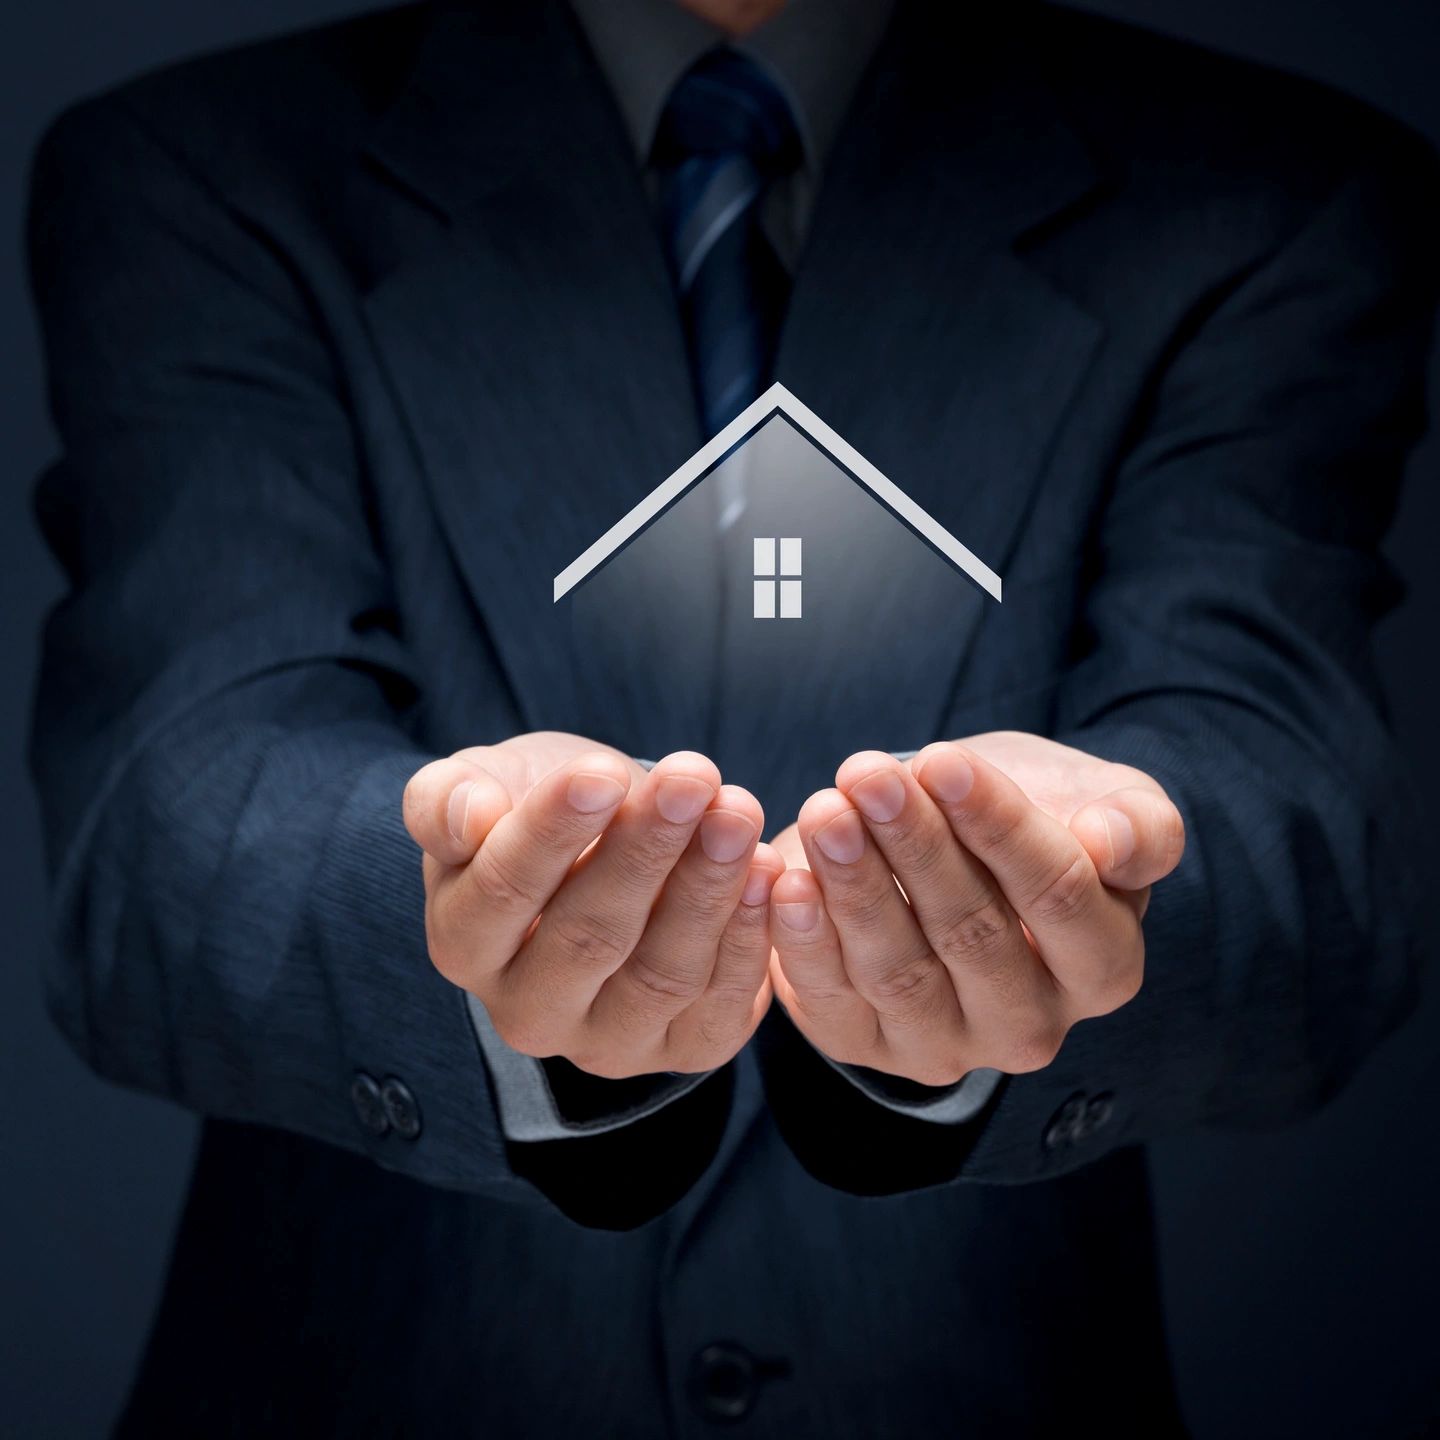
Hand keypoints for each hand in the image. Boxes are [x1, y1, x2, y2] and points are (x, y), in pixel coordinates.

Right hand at [404, 732, 782, 1077]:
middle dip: (646, 850)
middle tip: (693, 778)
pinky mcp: (683, 1050)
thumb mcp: (485, 785)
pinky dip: (749, 937)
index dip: (554, 831)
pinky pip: (720, 1003)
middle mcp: (527, 1012)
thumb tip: (467, 820)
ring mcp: (607, 1042)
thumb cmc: (538, 808)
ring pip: (661, 972)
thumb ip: (449, 799)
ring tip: (737, 811)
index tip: (604, 773)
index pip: (503, 890)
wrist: (609, 849)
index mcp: (464, 943)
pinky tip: (766, 869)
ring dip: (707, 888)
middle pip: (589, 936)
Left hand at [767, 733, 1184, 1084]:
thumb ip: (1137, 824)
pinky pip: (833, 1002)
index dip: (999, 826)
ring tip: (827, 811)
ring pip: (899, 971)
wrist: (941, 840)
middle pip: (973, 934)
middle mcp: (1032, 1026)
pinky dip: (806, 942)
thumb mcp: (1100, 801)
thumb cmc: (1029, 818)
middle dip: (915, 845)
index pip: (1059, 896)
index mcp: (1104, 968)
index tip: (942, 760)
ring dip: (856, 886)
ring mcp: (946, 1047)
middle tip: (866, 775)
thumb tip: (1113, 843)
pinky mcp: (866, 1046)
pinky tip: (786, 881)